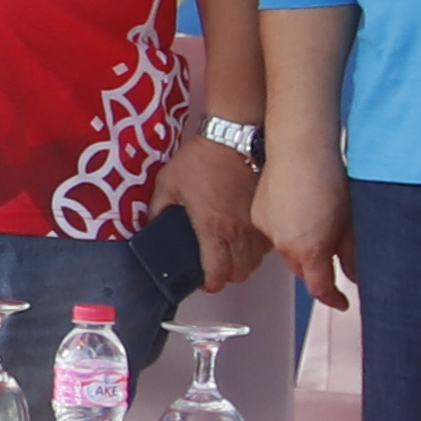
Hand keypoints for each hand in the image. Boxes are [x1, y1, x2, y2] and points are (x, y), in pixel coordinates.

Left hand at [157, 133, 259, 298]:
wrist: (234, 137)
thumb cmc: (202, 159)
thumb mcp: (168, 182)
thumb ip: (158, 208)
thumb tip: (153, 225)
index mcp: (212, 229)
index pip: (217, 275)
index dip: (209, 284)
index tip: (202, 279)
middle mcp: (238, 232)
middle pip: (239, 274)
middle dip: (226, 275)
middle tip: (215, 264)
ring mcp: (257, 224)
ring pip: (256, 261)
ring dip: (243, 262)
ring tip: (229, 252)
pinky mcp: (268, 212)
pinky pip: (267, 242)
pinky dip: (257, 247)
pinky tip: (245, 237)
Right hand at [256, 144, 349, 308]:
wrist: (299, 146)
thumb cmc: (328, 176)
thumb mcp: (349, 220)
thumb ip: (351, 253)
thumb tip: (354, 273)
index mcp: (309, 250)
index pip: (320, 289)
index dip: (333, 299)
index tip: (341, 302)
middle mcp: (285, 245)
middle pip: (302, 270)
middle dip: (318, 269)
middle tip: (334, 256)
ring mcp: (268, 229)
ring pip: (288, 251)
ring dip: (302, 247)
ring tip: (317, 225)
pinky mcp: (258, 215)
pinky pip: (275, 233)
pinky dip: (288, 230)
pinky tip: (300, 211)